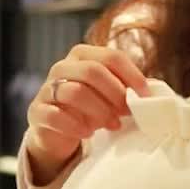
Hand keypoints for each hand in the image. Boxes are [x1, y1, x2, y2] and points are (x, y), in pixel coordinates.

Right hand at [26, 45, 148, 183]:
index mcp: (83, 55)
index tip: (146, 95)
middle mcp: (62, 67)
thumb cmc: (90, 108)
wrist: (58, 132)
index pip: (111, 57)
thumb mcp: (109, 95)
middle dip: (115, 93)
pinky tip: (88, 133)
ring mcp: (46, 89)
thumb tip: (153, 92)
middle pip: (92, 72)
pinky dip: (75, 125)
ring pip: (74, 92)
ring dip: (99, 111)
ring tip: (113, 125)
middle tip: (127, 112)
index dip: (132, 75)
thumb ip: (127, 89)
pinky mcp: (36, 111)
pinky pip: (54, 115)